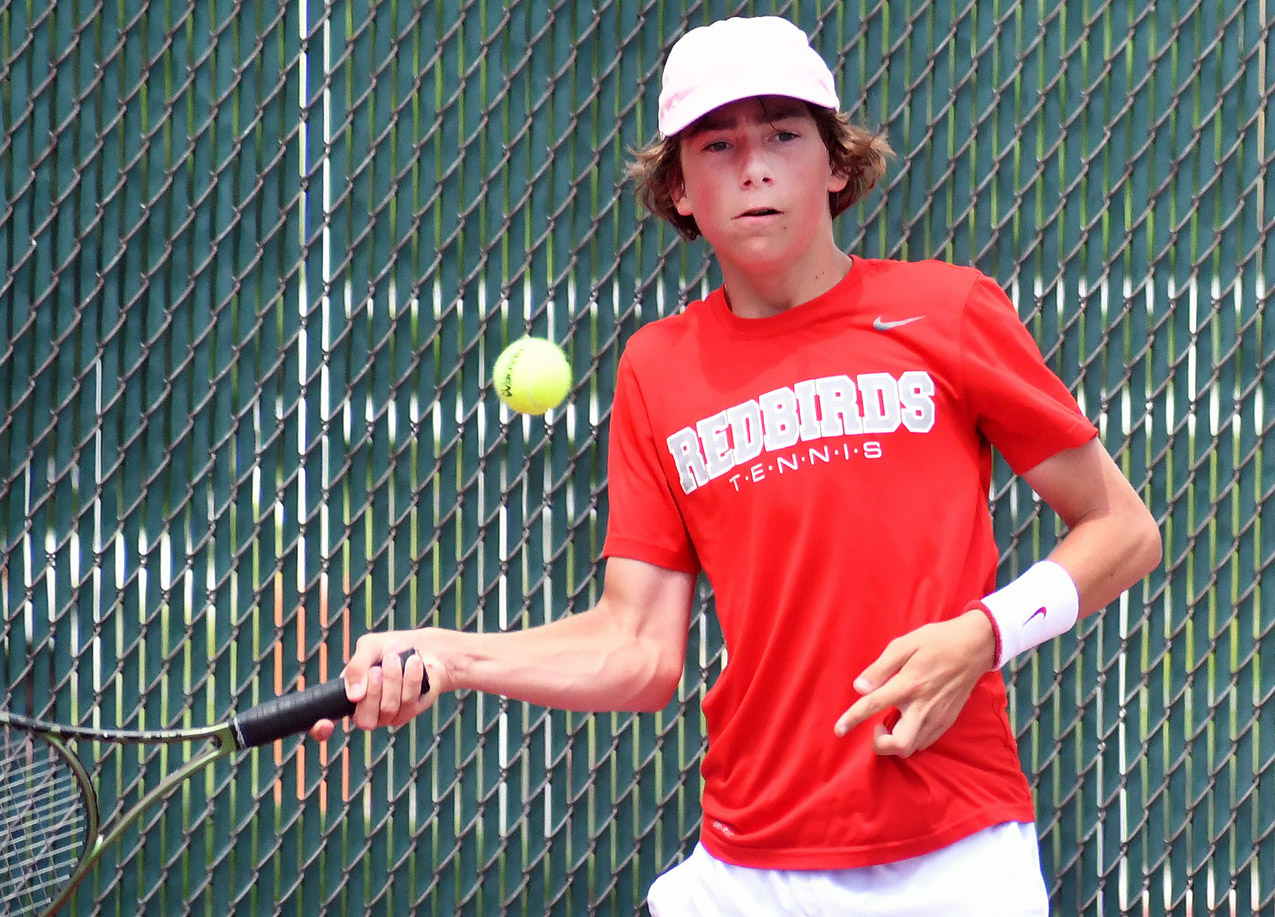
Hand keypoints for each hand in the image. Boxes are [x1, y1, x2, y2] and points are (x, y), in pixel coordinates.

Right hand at [307, 629, 445, 740]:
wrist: (424, 647)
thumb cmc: (392, 648)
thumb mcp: (369, 648)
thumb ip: (357, 667)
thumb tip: (354, 695)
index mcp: (348, 697)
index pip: (326, 726)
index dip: (321, 731)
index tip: (325, 724)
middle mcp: (366, 712)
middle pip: (364, 720)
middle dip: (372, 691)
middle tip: (378, 668)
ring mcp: (389, 715)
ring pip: (388, 709)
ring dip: (393, 679)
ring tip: (395, 658)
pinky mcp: (410, 711)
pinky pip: (409, 702)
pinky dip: (411, 678)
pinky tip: (413, 663)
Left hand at [833, 611, 995, 756]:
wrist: (974, 646)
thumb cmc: (936, 641)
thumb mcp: (904, 645)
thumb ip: (880, 668)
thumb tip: (859, 687)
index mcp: (908, 685)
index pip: (873, 706)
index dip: (852, 719)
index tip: (839, 729)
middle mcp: (923, 706)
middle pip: (899, 745)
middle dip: (881, 744)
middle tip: (877, 726)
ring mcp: (938, 717)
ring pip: (913, 747)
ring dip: (897, 742)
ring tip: (892, 722)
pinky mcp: (948, 720)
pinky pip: (926, 742)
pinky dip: (912, 739)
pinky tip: (908, 721)